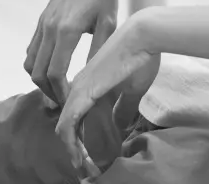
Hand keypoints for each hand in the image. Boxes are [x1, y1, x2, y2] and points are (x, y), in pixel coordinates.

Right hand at [24, 0, 118, 104]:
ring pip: (29, 62)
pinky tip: (53, 70)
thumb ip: (99, 49)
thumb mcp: (109, 21)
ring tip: (57, 90)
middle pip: (37, 72)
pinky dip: (36, 65)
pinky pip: (31, 49)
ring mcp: (42, 23)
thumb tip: (93, 78)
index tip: (71, 103)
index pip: (55, 72)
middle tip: (64, 103)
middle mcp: (49, 27)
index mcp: (67, 29)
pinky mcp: (41, 19)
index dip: (61, 93)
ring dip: (40, 81)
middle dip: (49, 92)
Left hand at [55, 16, 159, 176]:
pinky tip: (80, 155)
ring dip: (73, 151)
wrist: (143, 36)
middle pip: (67, 127)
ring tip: (86, 169)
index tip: (92, 162)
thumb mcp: (133, 91)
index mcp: (88, 88)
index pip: (77, 121)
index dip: (81, 143)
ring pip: (64, 128)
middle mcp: (78, 89)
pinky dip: (72, 142)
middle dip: (76, 152)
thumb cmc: (141, 58)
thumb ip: (124, 109)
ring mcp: (78, 89)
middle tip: (88, 171)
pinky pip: (68, 122)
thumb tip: (120, 127)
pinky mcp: (83, 92)